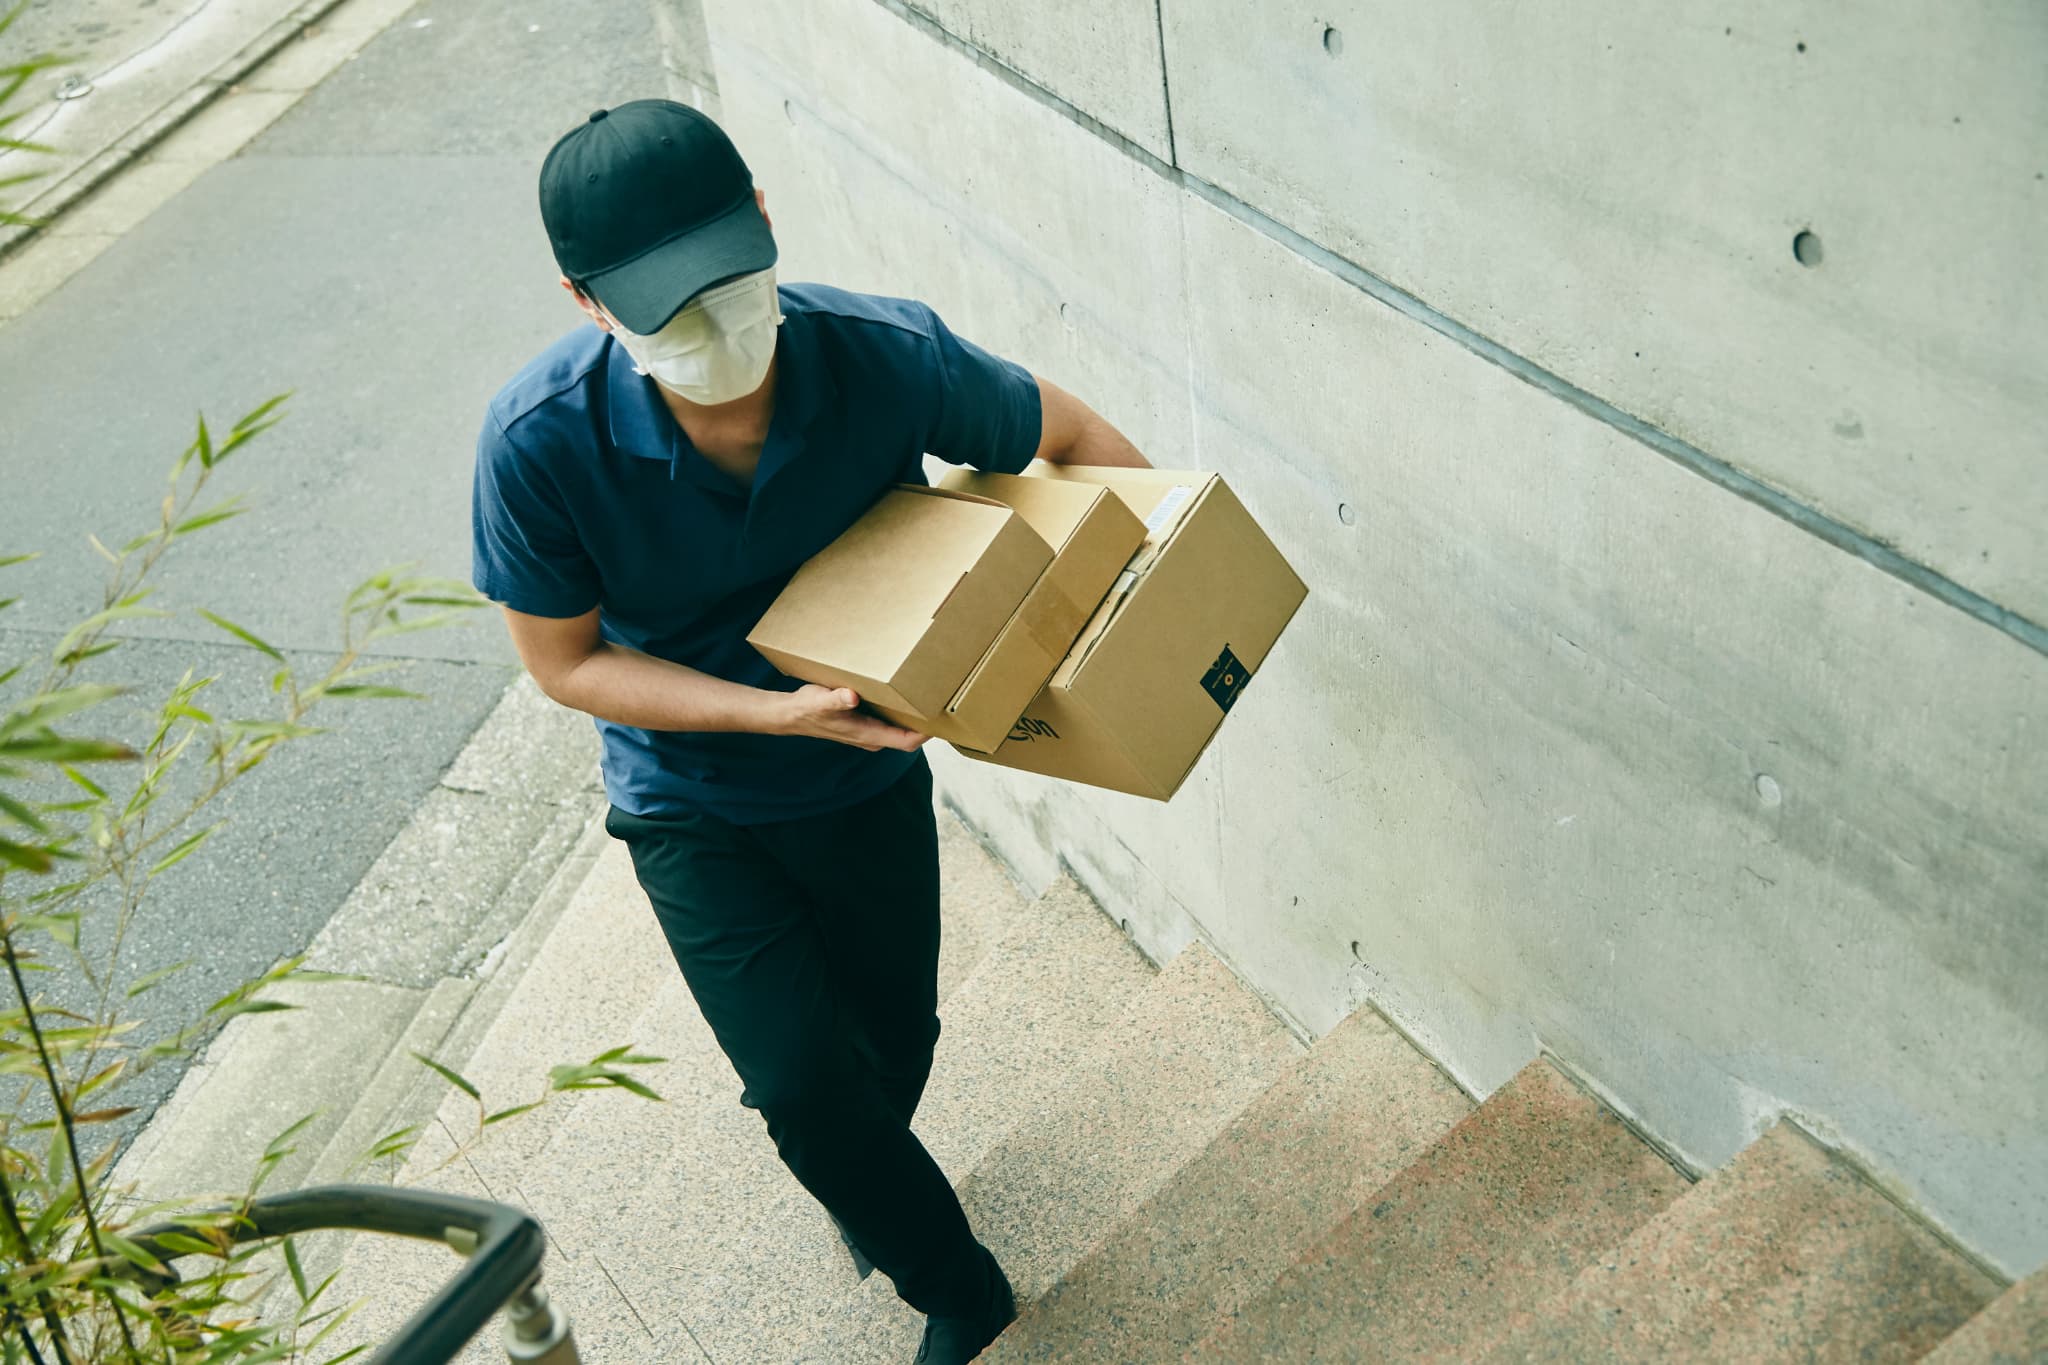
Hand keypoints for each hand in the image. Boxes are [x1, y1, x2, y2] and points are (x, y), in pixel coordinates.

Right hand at [774, 684, 928, 751]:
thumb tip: (852, 697)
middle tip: (943, 699)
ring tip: (930, 695)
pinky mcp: (867, 724)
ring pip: (902, 730)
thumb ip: (836, 699)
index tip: (941, 717)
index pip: (907, 741)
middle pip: (910, 737)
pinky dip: (903, 711)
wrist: (793, 715)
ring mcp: (870, 732)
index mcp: (868, 734)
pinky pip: (892, 722)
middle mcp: (873, 737)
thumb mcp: (820, 700)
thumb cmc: (808, 708)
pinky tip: (907, 694)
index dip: (927, 733)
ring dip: (915, 717)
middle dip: (927, 723)